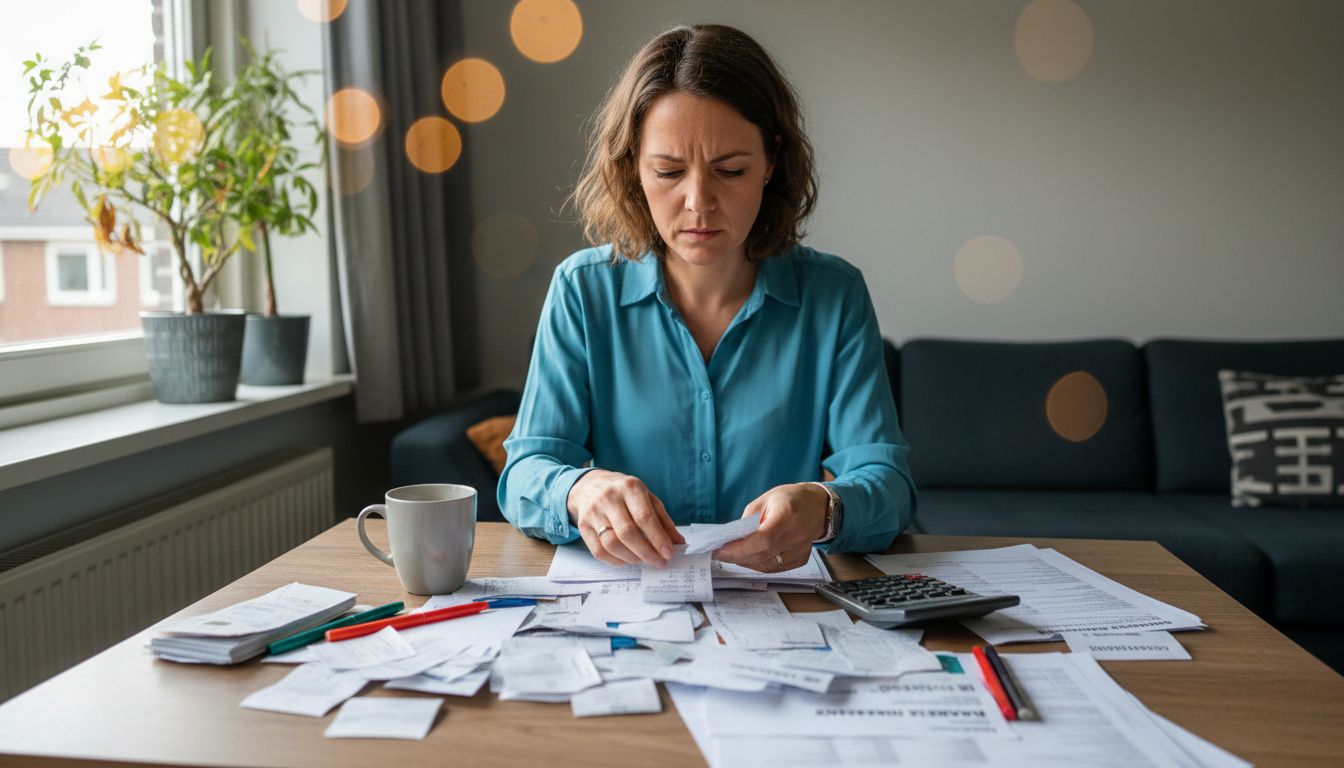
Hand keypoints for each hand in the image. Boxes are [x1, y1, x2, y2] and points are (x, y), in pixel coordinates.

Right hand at [567, 470, 684, 566]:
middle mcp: (609, 498)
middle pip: (627, 532)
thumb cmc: (624, 493)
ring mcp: (593, 512)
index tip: (669, 553)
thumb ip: (662, 519)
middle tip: (659, 562)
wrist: (589, 485)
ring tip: (644, 560)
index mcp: (630, 487)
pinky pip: (598, 551)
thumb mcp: (646, 497)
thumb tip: (677, 542)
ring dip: (632, 558)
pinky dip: (615, 561)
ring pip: (611, 544)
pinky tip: (627, 560)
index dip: (658, 538)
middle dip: (646, 552)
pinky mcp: (583, 526)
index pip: (644, 517)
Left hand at [713, 483, 827, 571]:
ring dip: (746, 562)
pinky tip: (749, 557)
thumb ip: (748, 520)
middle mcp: (797, 535)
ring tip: (731, 555)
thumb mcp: (765, 500)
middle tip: (718, 553)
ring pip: (767, 565)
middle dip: (737, 557)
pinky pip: (776, 567)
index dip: (739, 548)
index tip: (720, 550)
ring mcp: (801, 549)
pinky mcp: (801, 558)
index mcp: (787, 515)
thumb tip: (731, 539)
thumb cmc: (789, 499)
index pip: (762, 539)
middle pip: (763, 555)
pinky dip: (759, 564)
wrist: (817, 506)